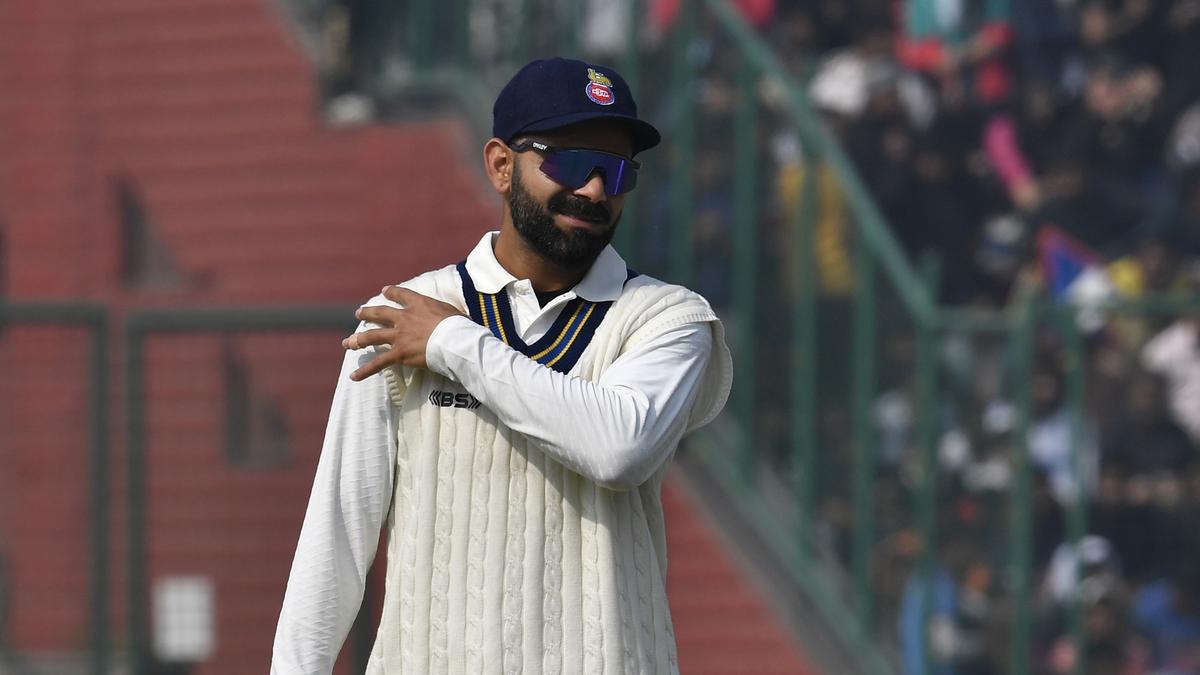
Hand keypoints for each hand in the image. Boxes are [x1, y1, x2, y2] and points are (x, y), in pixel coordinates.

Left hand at [342, 286, 463, 379]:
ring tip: (347, 343)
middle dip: (368, 313)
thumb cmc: (461, 326)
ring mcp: (400, 336)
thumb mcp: (453, 311)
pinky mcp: (399, 353)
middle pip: (380, 313)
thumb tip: (455, 316)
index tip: (384, 291)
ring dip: (358, 339)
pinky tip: (353, 376)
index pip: (401, 295)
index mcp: (419, 304)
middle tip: (359, 313)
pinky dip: (365, 371)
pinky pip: (378, 364)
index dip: (392, 292)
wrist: (455, 340)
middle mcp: (405, 318)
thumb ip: (446, 312)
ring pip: (373, 336)